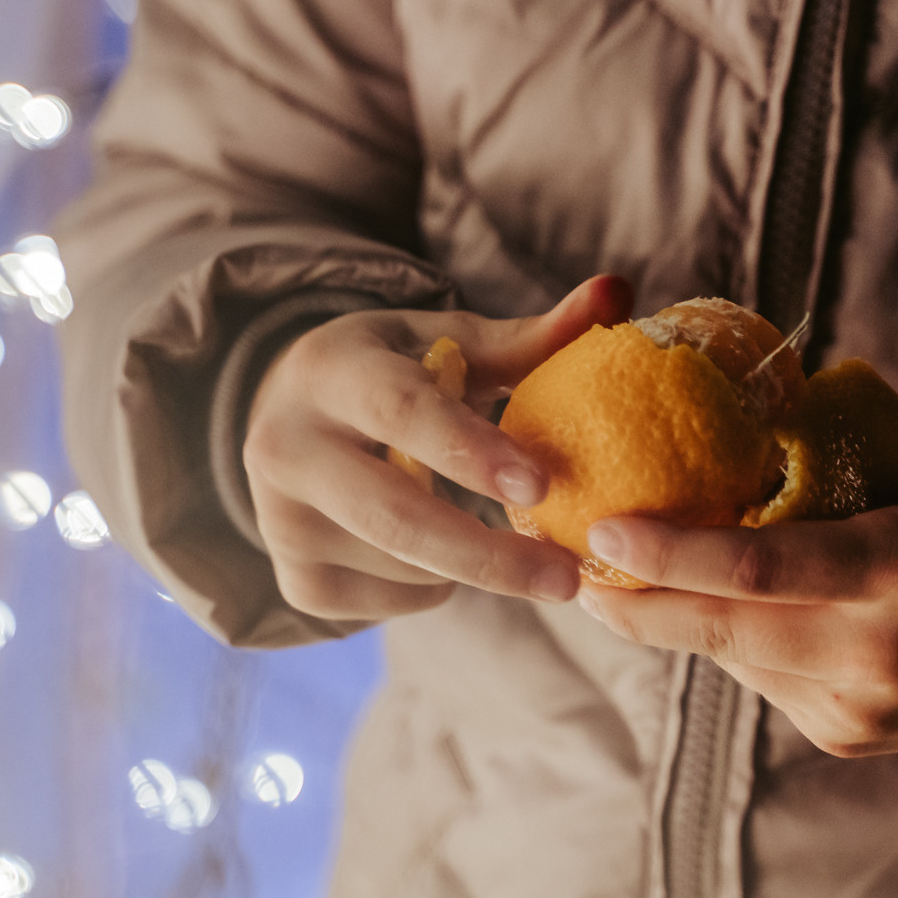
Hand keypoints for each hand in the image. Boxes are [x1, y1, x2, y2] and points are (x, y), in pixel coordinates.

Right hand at [245, 275, 632, 620]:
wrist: (285, 418)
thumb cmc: (394, 373)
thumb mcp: (447, 342)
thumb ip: (531, 335)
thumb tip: (619, 292)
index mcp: (331, 370)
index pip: (401, 413)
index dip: (470, 450)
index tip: (540, 486)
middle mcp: (286, 444)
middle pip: (393, 515)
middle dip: (486, 555)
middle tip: (566, 578)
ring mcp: (279, 518)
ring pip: (398, 566)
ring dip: (468, 565)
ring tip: (496, 538)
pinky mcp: (293, 577)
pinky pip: (387, 604)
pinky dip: (434, 590)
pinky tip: (434, 552)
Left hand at [576, 429, 897, 755]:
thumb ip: (840, 440)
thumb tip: (734, 381)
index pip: (762, 569)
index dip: (673, 552)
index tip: (604, 527)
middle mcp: (878, 654)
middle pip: (722, 630)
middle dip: (632, 599)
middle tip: (565, 564)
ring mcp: (860, 710)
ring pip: (731, 656)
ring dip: (674, 614)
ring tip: (621, 568)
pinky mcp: (845, 741)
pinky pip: (760, 679)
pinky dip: (730, 638)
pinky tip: (716, 603)